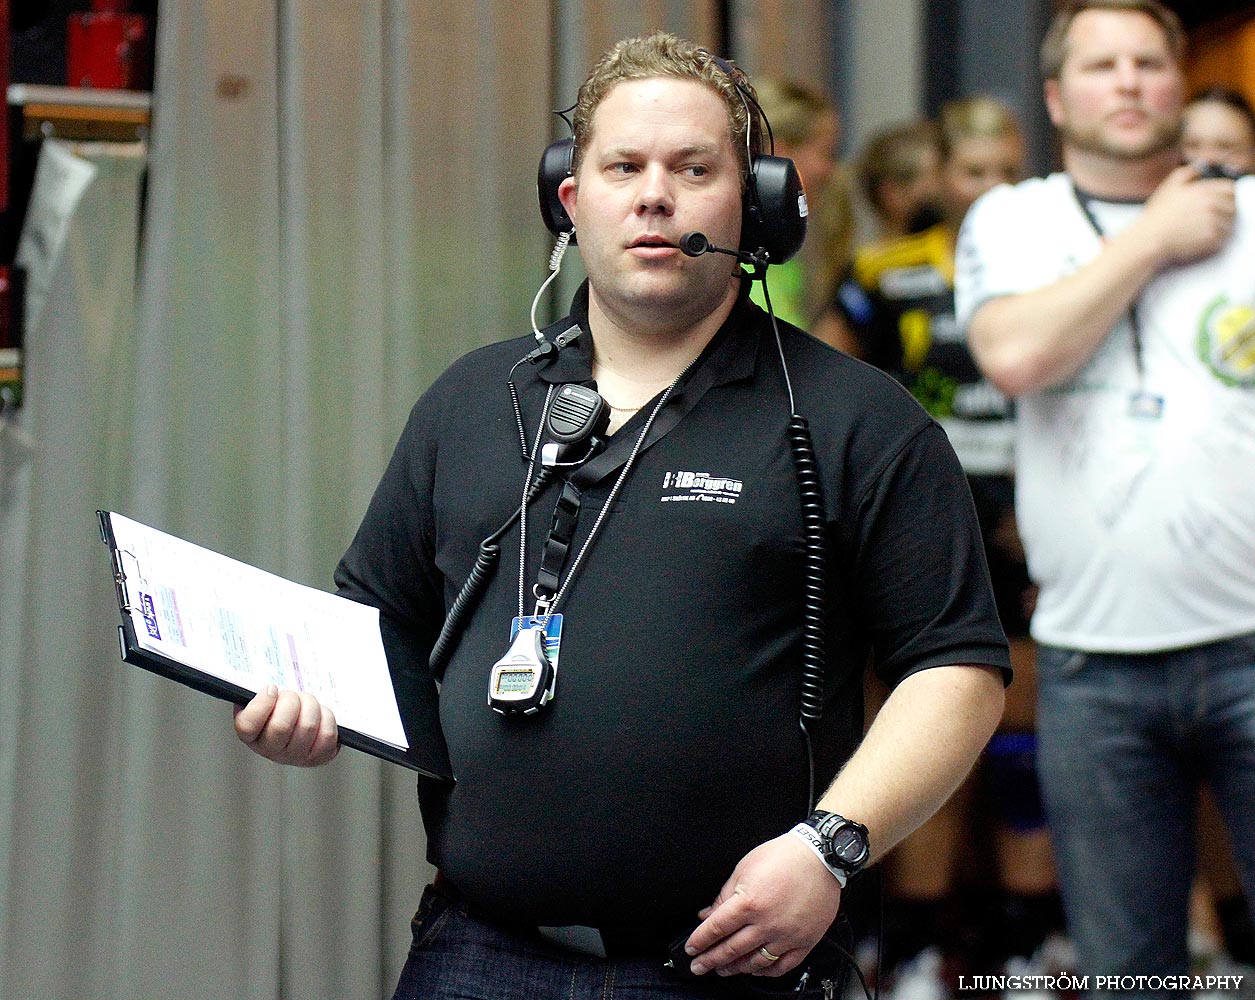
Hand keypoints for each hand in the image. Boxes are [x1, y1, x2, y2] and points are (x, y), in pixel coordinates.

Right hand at [233, 684, 339, 765]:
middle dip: (291, 700)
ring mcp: (294, 757)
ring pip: (307, 727)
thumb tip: (266, 687)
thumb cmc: (280, 707)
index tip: (272, 689)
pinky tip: (320, 715)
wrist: (301, 721)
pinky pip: (327, 735)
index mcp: (250, 734)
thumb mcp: (264, 698)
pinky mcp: (318, 757)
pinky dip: (327, 718)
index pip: (247, 726)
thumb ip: (258, 692)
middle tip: (293, 696)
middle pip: (281, 726)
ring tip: (307, 703)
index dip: (262, 704)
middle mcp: (270, 750)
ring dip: (311, 706)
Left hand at [684, 833, 841, 978]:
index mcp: (749, 902)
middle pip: (731, 949)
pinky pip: (783, 966)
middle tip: (698, 967)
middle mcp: (766, 923)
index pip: (716, 929)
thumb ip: (724, 895)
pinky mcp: (804, 941)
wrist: (819, 857)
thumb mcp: (744, 868)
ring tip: (723, 970)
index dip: (699, 941)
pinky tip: (756, 970)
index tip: (691, 948)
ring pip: (755, 962)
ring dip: (735, 968)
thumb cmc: (783, 857)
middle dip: (710, 960)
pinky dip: (766, 972)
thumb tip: (707, 914)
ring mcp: (786, 936)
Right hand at [1137, 164, 1236, 265]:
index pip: (1231, 190)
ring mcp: (1212, 221)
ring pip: (1229, 224)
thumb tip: (1202, 164)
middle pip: (1233, 207)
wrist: (1150, 238)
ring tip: (1205, 232)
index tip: (1222, 203)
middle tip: (1213, 220)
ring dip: (1221, 228)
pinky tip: (1202, 240)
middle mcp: (1211, 204)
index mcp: (1204, 191)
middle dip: (1225, 213)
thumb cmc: (1158, 215)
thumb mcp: (1169, 186)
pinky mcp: (1210, 238)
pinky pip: (1223, 239)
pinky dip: (1216, 241)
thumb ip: (1188, 172)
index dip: (1227, 197)